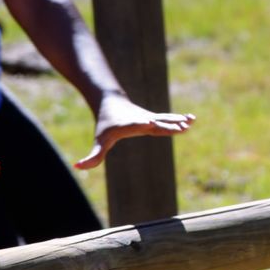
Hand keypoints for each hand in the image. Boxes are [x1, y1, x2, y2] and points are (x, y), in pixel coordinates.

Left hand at [74, 94, 194, 169]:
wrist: (110, 102)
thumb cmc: (105, 124)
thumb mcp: (99, 141)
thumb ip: (92, 156)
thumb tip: (77, 167)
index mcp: (132, 125)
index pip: (140, 125)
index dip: (145, 124)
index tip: (152, 122)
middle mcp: (143, 120)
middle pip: (158, 123)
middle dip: (168, 125)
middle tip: (182, 126)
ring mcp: (151, 118)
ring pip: (166, 120)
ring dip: (178, 121)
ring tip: (191, 122)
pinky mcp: (154, 117)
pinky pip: (169, 119)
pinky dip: (180, 119)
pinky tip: (191, 120)